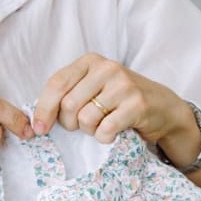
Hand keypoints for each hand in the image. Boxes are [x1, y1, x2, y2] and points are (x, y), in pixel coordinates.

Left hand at [32, 53, 188, 143]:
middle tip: (83, 126)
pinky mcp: (137, 104)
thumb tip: (37, 120)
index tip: (39, 129)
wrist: (162, 107)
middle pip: (68, 105)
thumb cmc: (119, 100)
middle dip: (70, 124)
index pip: (56, 84)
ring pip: (85, 119)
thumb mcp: (92, 87)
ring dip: (89, 131)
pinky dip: (104, 138)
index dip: (43, 109)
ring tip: (101, 125)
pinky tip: (113, 132)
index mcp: (90, 61)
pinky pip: (104, 130)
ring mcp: (124, 85)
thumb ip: (68, 94)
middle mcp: (107, 68)